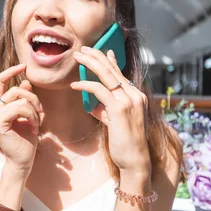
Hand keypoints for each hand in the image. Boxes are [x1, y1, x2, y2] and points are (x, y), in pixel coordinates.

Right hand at [0, 64, 41, 175]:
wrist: (23, 161)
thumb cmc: (26, 140)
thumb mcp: (29, 115)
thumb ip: (25, 98)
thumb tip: (26, 81)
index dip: (10, 71)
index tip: (23, 66)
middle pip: (15, 90)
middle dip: (33, 98)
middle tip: (40, 113)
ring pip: (19, 98)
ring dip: (34, 110)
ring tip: (37, 123)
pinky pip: (19, 108)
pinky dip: (31, 116)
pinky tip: (33, 128)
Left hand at [70, 47, 150, 176]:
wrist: (135, 160)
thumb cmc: (124, 143)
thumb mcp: (114, 122)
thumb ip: (106, 110)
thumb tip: (93, 105)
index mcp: (136, 96)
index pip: (121, 74)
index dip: (110, 61)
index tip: (101, 51)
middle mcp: (135, 95)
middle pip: (113, 69)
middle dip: (96, 56)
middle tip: (82, 49)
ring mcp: (129, 100)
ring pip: (106, 75)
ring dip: (90, 63)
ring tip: (77, 57)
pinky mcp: (120, 108)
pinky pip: (99, 90)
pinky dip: (85, 85)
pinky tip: (74, 86)